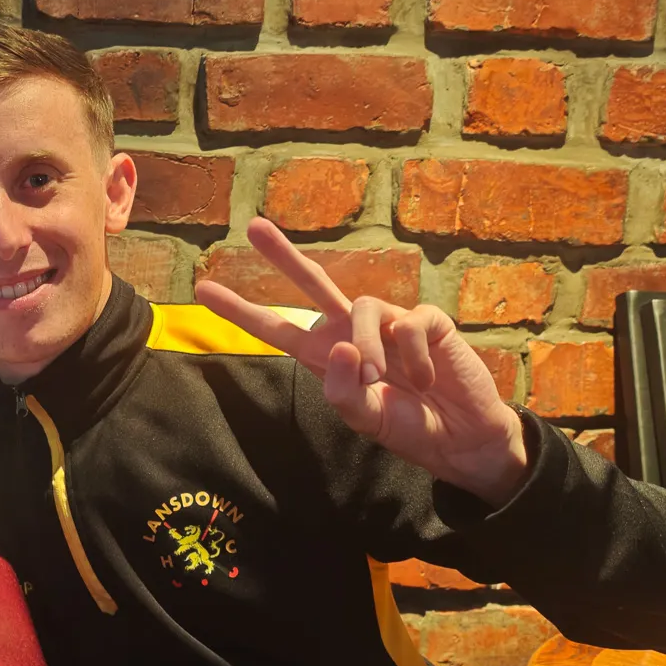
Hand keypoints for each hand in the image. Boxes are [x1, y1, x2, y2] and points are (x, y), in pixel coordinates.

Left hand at [194, 218, 528, 505]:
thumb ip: (343, 391)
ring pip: (362, 309)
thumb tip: (341, 346)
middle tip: (254, 227)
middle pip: (314, 285)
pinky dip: (413, 357)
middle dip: (283, 256)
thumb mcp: (365, 420)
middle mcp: (352, 332)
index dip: (242, 310)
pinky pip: (408, 325)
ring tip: (384, 379)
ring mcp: (389, 323)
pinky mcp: (426, 321)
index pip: (278, 329)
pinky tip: (426, 379)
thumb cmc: (409, 427)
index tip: (203, 289)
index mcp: (327, 356)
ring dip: (369, 348)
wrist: (462, 438)